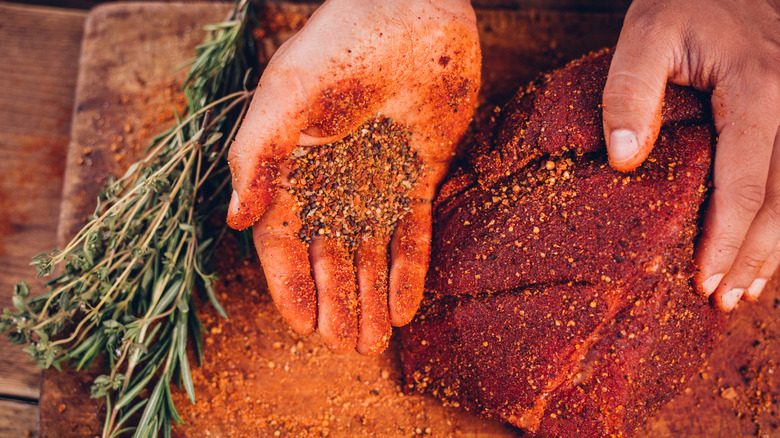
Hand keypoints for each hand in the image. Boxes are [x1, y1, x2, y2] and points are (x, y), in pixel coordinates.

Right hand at [226, 0, 479, 353]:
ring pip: (372, 252)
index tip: (304, 327)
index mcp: (291, 168)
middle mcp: (331, 182)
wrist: (412, 14)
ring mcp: (376, 181)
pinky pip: (413, 232)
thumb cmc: (340, 46)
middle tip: (347, 348)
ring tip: (376, 342)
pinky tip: (407, 307)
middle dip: (338, 303)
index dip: (292, 285)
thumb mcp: (286, 96)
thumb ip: (256, 155)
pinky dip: (410, 269)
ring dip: (373, 297)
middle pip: (330, 256)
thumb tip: (236, 221)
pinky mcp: (418, 176)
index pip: (284, 241)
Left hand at [602, 0, 779, 310]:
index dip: (725, 239)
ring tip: (747, 290)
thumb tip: (624, 160)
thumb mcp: (646, 34)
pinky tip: (766, 244)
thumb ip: (630, 92)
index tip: (704, 280)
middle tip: (724, 299)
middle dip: (754, 256)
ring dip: (775, 247)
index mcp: (758, 90)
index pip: (745, 183)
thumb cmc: (684, 3)